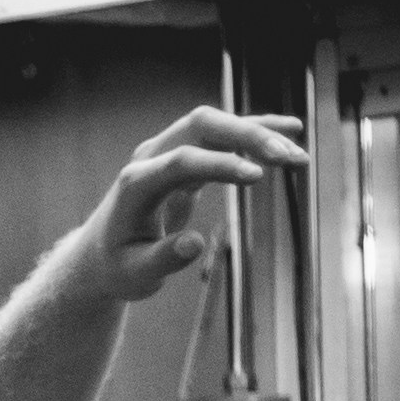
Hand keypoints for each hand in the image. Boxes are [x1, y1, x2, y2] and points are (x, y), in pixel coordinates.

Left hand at [63, 107, 309, 303]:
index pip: (181, 161)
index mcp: (136, 184)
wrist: (100, 253)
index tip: (258, 176)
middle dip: (246, 136)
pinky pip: (223, 135)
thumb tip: (195, 244)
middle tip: (288, 157)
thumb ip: (162, 260)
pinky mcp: (186, 154)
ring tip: (299, 156)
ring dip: (259, 134)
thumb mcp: (136, 275)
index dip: (219, 164)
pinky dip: (256, 133)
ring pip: (217, 125)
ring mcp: (168, 150)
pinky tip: (292, 133)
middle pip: (202, 126)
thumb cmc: (118, 266)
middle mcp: (151, 157)